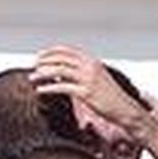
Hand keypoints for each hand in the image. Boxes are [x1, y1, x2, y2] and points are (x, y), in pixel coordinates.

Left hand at [32, 45, 150, 138]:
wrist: (124, 109)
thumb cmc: (110, 96)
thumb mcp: (97, 78)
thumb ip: (82, 72)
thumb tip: (62, 72)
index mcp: (91, 60)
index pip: (66, 50)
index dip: (50, 51)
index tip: (40, 56)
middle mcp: (89, 67)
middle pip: (60, 58)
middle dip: (43, 61)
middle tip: (33, 67)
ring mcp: (88, 79)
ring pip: (59, 71)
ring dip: (43, 74)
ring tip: (33, 78)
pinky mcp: (86, 93)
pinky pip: (63, 87)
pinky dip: (49, 88)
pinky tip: (41, 90)